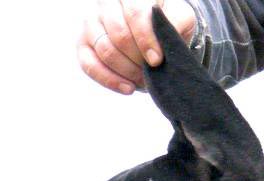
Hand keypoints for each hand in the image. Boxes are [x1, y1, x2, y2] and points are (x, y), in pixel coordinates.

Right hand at [77, 0, 195, 94]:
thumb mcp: (180, 20)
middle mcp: (108, 2)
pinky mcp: (83, 44)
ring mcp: (92, 22)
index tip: (157, 60)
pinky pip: (89, 65)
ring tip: (143, 80)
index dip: (145, 38)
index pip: (134, 11)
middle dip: (137, 60)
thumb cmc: (168, 24)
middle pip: (119, 34)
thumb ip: (175, 24)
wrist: (155, 37)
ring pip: (105, 50)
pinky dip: (110, 80)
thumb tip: (163, 38)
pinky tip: (128, 88)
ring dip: (127, 71)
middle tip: (152, 72)